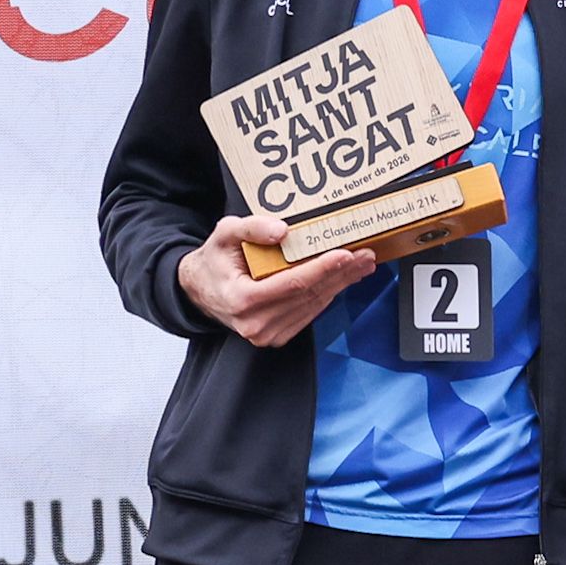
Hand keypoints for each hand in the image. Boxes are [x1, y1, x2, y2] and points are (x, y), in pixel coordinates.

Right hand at [181, 211, 373, 350]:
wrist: (201, 290)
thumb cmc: (215, 261)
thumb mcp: (225, 234)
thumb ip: (251, 228)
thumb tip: (282, 230)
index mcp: (242, 299)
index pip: (292, 283)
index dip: (322, 268)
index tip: (346, 254)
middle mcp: (255, 323)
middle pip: (309, 295)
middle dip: (340, 274)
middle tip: (365, 255)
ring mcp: (266, 334)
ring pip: (313, 306)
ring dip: (340, 285)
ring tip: (360, 265)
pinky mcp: (276, 336)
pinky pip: (308, 313)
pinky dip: (327, 295)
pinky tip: (341, 280)